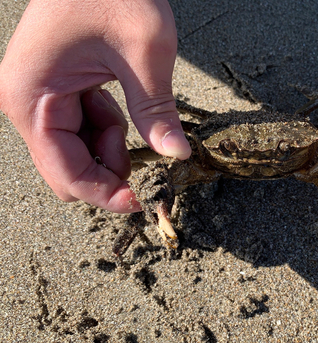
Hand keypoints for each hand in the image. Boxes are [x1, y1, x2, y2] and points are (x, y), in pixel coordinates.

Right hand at [0, 0, 190, 212]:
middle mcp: (26, 104)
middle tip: (144, 148)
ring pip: (76, 154)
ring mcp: (39, 98)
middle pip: (68, 170)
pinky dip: (107, 129)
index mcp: (33, 98)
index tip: (143, 199)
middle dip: (108, 171)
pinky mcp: (55, 92)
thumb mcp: (145, 52)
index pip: (66, 174)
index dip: (105, 194)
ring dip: (110, 148)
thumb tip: (176, 156)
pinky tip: (122, 102)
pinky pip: (81, 131)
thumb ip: (157, 110)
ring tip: (133, 110)